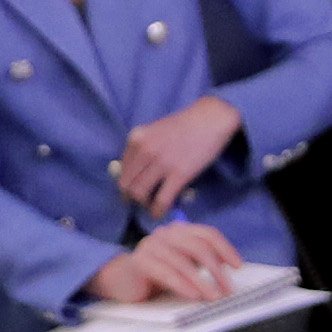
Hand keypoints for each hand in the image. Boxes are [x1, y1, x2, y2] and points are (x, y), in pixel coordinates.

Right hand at [87, 221, 244, 308]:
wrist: (119, 279)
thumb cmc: (154, 274)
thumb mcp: (181, 266)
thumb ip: (199, 263)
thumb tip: (225, 275)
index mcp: (179, 231)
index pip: (207, 234)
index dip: (225, 249)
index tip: (237, 266)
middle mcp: (166, 234)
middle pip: (198, 247)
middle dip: (217, 270)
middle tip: (227, 289)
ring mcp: (152, 246)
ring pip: (183, 262)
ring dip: (202, 281)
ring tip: (213, 296)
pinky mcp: (140, 262)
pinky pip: (166, 273)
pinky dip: (182, 285)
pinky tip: (193, 295)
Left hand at [113, 94, 244, 216]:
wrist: (210, 119)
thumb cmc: (183, 126)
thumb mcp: (154, 132)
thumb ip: (142, 150)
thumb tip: (134, 176)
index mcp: (136, 139)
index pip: (121, 171)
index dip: (125, 185)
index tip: (131, 192)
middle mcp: (144, 150)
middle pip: (127, 186)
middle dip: (131, 198)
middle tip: (140, 202)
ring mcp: (161, 163)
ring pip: (140, 195)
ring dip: (144, 205)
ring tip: (152, 206)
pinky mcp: (179, 174)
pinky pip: (161, 201)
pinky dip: (158, 211)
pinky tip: (160, 212)